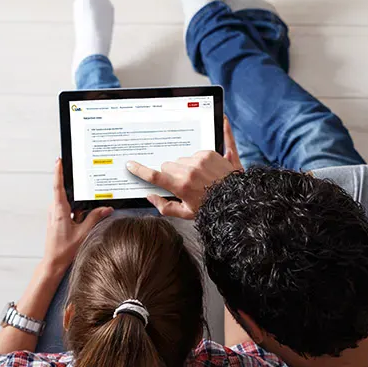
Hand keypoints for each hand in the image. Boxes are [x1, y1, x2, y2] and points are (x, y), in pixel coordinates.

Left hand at [43, 158, 112, 268]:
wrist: (53, 262)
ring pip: (70, 204)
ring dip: (78, 212)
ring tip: (79, 226)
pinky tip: (78, 227)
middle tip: (82, 216)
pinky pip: (69, 211)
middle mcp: (54, 209)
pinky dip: (76, 215)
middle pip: (70, 196)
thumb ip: (95, 217)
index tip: (59, 160)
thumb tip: (106, 208)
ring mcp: (54, 213)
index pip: (58, 185)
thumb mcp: (84, 232)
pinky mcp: (56, 218)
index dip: (58, 171)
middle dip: (80, 202)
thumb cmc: (64, 249)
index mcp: (59, 209)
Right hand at [126, 118, 242, 218]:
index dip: (140, 170)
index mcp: (181, 185)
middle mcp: (188, 170)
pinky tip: (206, 170)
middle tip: (184, 184)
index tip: (131, 164)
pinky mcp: (209, 153)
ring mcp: (199, 160)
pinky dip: (198, 160)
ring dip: (185, 166)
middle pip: (168, 166)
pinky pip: (195, 153)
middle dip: (172, 173)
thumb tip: (150, 197)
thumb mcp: (187, 214)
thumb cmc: (211, 208)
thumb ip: (165, 206)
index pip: (154, 176)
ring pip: (181, 159)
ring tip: (199, 179)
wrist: (236, 199)